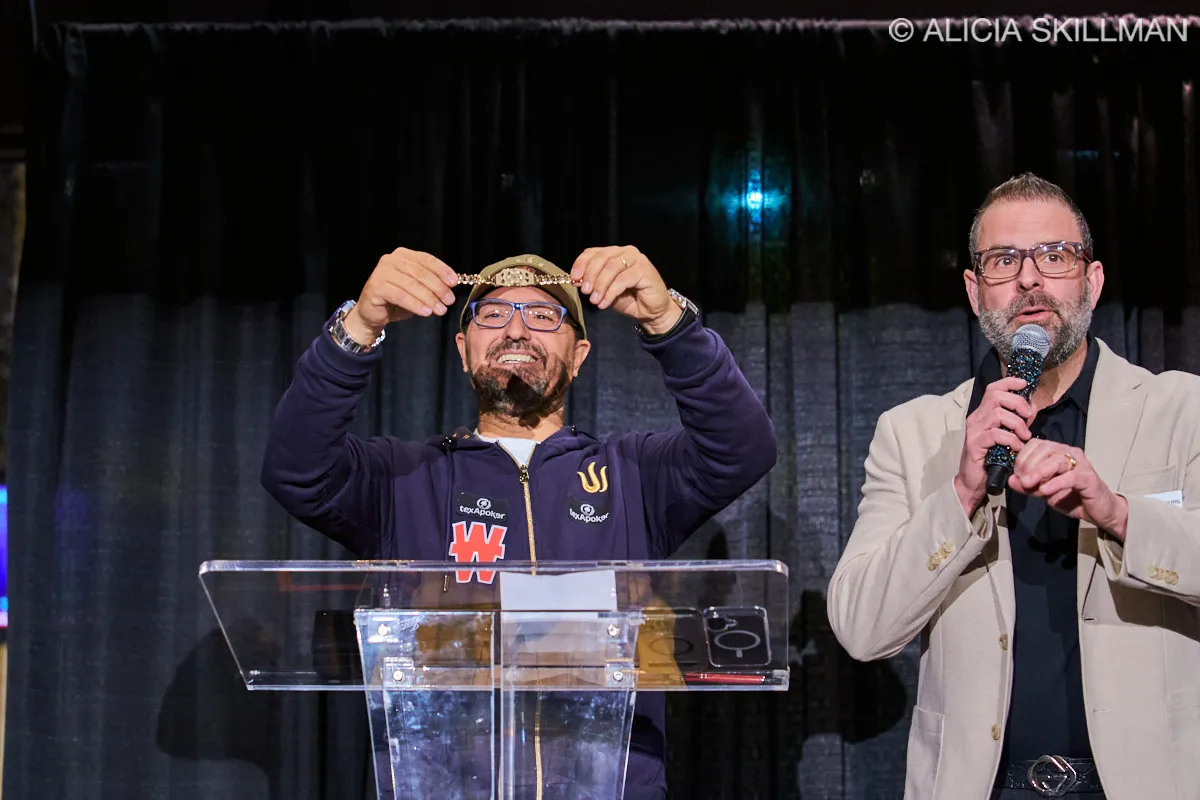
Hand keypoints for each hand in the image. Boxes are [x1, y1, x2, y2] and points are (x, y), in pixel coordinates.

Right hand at [342, 248, 458, 344]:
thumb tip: (451, 285)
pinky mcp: (376, 287)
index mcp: (403, 255)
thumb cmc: (397, 300)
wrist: (372, 313)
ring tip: (440, 310)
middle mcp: (391, 260)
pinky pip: (401, 296)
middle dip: (438, 287)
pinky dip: (415, 304)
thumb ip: (431, 283)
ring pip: (412, 285)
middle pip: (420, 272)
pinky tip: (426, 312)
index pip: (426, 259)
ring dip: (429, 298)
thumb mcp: (417, 289)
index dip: (442, 270)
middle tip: (449, 300)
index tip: (454, 283)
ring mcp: (382, 272)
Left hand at [569, 246, 681, 333]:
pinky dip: (611, 292)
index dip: (581, 263)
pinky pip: (623, 279)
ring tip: (594, 301)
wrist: (651, 312)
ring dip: (600, 285)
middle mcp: (626, 252)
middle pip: (602, 257)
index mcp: (614, 253)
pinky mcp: (645, 270)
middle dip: (590, 274)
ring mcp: (637, 259)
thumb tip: (578, 280)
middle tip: (585, 291)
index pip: (593, 252)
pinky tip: (604, 303)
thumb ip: (593, 283)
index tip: (574, 279)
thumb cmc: (629, 299)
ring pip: (612, 268)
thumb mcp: (605, 291)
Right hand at [954, 376, 1035, 514]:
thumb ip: (1018, 420)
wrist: (973, 481)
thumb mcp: (1007, 436)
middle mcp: (976, 418)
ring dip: (1017, 424)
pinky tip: (1017, 448)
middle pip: (996, 397)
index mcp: (983, 413)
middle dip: (1018, 404)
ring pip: (998, 414)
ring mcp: (974, 430)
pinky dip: (1011, 439)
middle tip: (1028, 419)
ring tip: (1024, 437)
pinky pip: (996, 434)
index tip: (1025, 384)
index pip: (993, 389)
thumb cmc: (991, 458)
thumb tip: (1032, 407)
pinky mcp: (975, 444)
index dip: (1009, 382)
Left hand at [1009, 440, 1129, 540]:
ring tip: (1028, 484)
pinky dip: (1055, 483)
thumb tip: (1010, 480)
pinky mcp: (1089, 478)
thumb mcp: (1044, 492)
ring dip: (1039, 472)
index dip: (1022, 457)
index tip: (1016, 473)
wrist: (1098, 512)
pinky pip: (1070, 477)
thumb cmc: (1071, 498)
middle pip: (1044, 450)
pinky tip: (1044, 490)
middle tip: (1022, 481)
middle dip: (1028, 465)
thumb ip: (1028, 486)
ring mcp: (1080, 464)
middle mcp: (1069, 453)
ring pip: (1056, 461)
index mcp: (1058, 452)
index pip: (1036, 444)